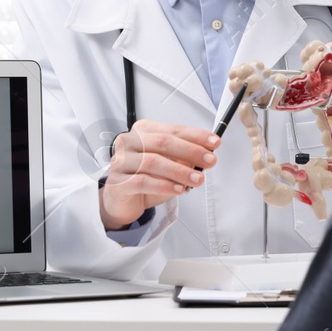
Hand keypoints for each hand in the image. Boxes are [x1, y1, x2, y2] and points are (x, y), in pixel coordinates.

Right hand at [99, 120, 220, 230]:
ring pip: (153, 162)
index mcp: (143, 130)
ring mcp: (121, 161)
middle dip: (191, 151)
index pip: (172, 129)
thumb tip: (206, 154)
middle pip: (163, 142)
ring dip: (180, 171)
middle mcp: (129, 142)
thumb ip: (183, 156)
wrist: (122, 200)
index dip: (195, 135)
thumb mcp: (168, 163)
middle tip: (209, 161)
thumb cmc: (146, 176)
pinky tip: (178, 189)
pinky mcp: (117, 182)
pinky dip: (164, 185)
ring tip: (197, 179)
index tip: (214, 142)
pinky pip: (143, 182)